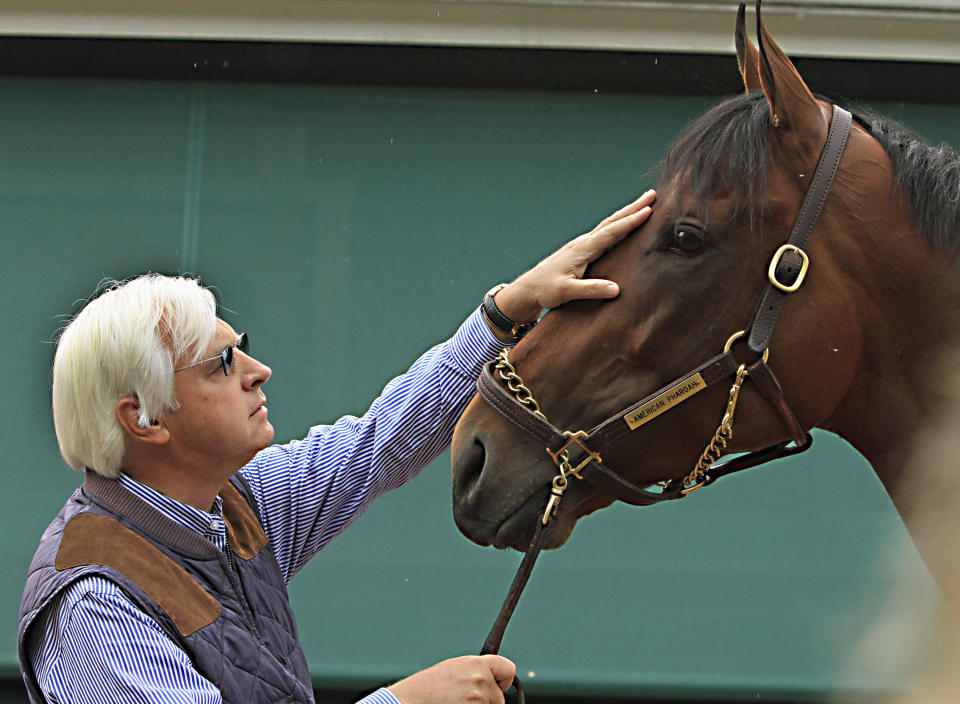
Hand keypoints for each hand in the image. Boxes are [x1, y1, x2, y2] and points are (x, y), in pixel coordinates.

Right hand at [386, 654, 515, 703]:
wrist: (414, 698)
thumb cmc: (432, 684)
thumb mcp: (456, 668)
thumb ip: (478, 671)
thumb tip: (495, 680)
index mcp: (477, 664)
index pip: (508, 669)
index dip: (503, 680)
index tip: (497, 686)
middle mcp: (480, 680)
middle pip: (499, 698)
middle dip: (487, 701)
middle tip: (464, 698)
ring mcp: (477, 700)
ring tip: (456, 702)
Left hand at [494, 189, 655, 324]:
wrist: (529, 288)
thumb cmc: (545, 290)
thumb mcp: (567, 292)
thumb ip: (591, 290)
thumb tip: (616, 289)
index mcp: (582, 249)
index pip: (611, 232)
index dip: (630, 222)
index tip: (648, 211)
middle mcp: (583, 243)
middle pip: (612, 221)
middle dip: (633, 208)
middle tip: (652, 195)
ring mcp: (582, 245)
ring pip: (609, 225)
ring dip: (627, 214)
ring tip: (644, 205)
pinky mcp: (582, 251)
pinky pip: (605, 233)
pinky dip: (619, 225)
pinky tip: (625, 225)